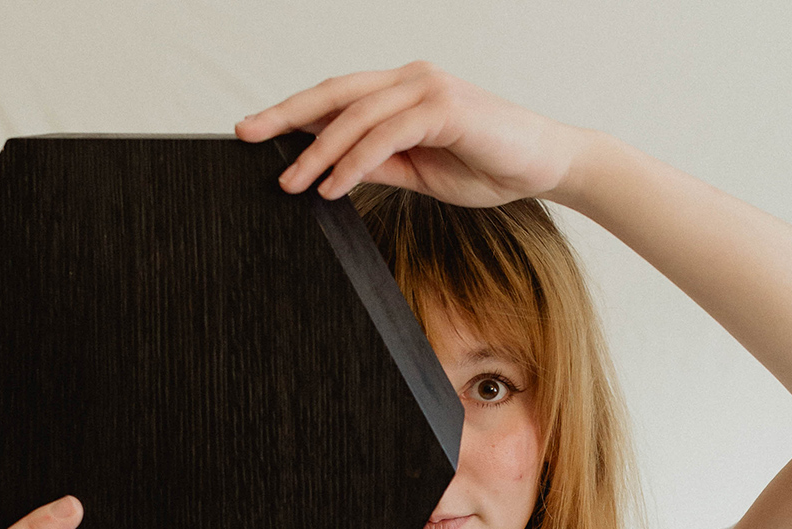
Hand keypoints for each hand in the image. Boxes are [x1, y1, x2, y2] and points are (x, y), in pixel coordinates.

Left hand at [235, 61, 588, 208]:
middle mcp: (410, 80)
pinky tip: (334, 185)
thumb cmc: (489, 165)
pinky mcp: (442, 108)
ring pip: (355, 116)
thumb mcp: (423, 172)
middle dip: (286, 116)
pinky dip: (355, 162)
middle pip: (333, 93)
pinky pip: (385, 136)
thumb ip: (382, 165)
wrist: (546, 165)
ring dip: (318, 152)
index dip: (296, 114)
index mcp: (402, 91)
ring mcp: (426, 89)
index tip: (259, 133)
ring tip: (290, 182)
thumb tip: (337, 172)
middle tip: (246, 135)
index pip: (338, 98)